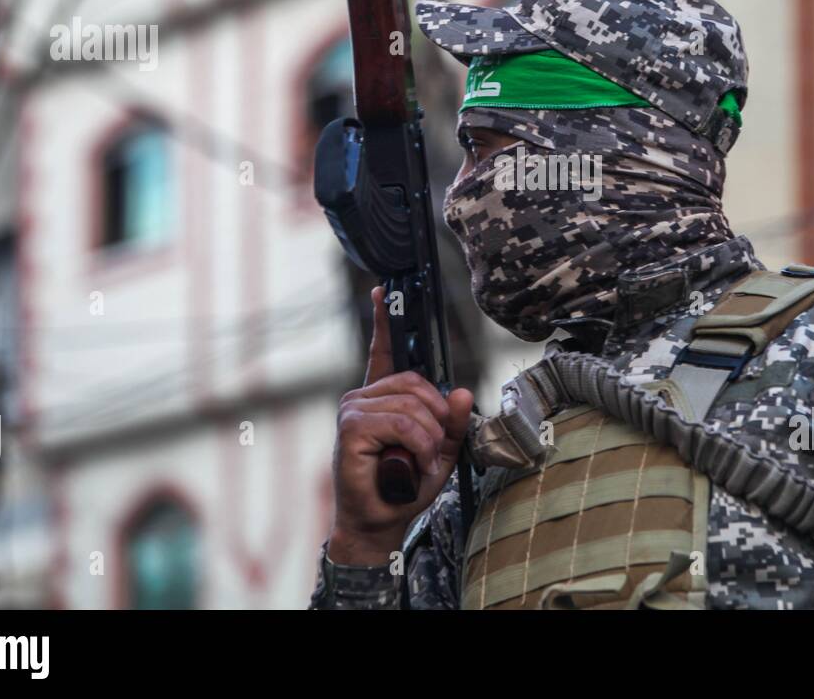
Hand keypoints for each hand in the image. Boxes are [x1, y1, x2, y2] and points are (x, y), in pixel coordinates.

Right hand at [328, 286, 472, 565]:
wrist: (379, 522)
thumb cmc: (405, 487)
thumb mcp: (440, 451)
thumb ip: (452, 422)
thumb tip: (462, 391)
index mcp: (380, 397)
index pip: (382, 351)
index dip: (383, 321)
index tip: (383, 291)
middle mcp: (362, 397)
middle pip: (416, 383)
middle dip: (438, 417)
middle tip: (435, 449)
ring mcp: (353, 410)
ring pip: (412, 405)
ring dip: (430, 438)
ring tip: (423, 461)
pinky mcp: (352, 428)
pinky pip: (402, 423)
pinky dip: (420, 445)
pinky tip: (415, 463)